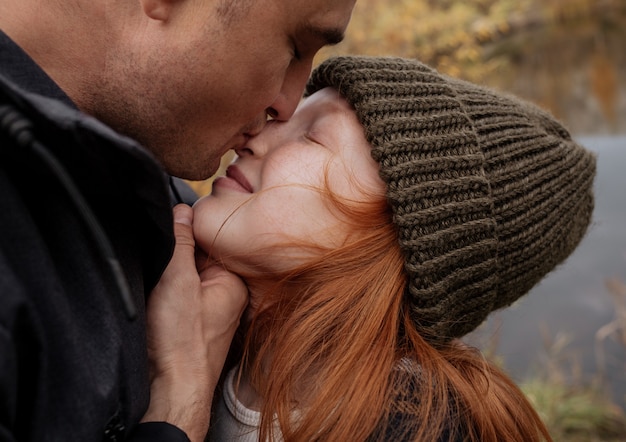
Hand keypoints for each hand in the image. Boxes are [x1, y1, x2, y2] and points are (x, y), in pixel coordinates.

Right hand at [142, 204, 247, 440]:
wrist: (171, 389)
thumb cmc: (181, 341)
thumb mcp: (178, 280)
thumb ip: (182, 243)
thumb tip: (184, 210)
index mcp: (232, 281)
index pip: (210, 241)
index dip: (186, 231)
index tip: (166, 227)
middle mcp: (225, 294)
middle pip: (197, 258)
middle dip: (175, 255)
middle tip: (158, 259)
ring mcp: (208, 310)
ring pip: (186, 277)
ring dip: (168, 274)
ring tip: (156, 282)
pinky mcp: (192, 324)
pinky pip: (179, 296)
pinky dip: (165, 292)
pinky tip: (155, 297)